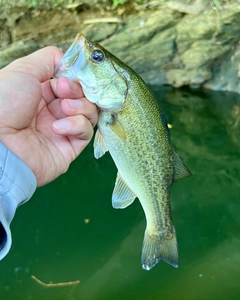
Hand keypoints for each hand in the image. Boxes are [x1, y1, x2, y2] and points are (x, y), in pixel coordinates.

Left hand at [0, 46, 97, 185]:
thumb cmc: (5, 103)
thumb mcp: (23, 70)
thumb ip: (47, 59)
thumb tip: (66, 59)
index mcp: (41, 94)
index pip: (70, 84)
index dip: (73, 79)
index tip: (64, 78)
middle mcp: (52, 112)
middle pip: (83, 97)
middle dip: (78, 91)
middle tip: (64, 91)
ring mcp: (62, 130)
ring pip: (89, 113)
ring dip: (81, 106)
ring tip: (64, 108)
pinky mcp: (69, 147)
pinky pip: (85, 132)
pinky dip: (77, 125)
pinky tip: (58, 127)